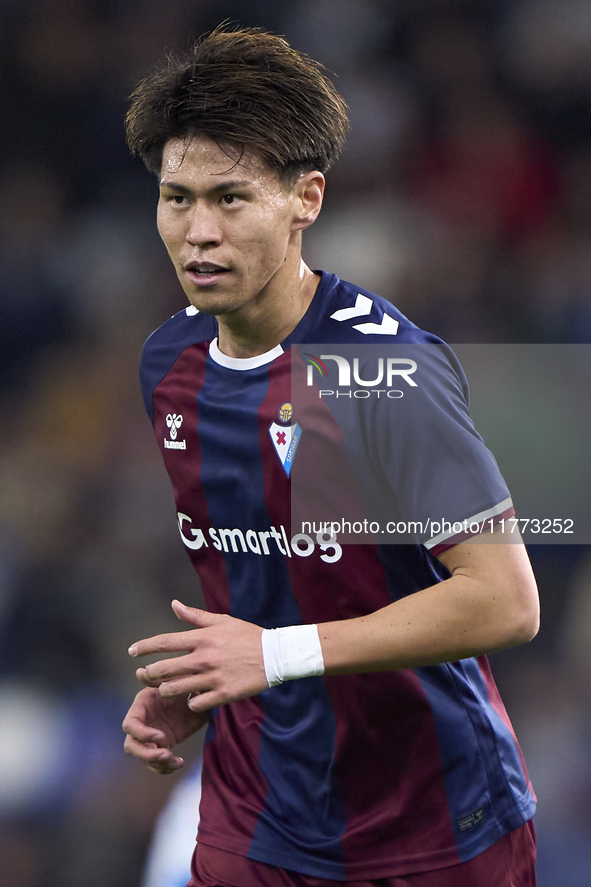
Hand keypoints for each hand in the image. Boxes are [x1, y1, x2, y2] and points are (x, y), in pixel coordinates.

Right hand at [122, 685, 206, 773]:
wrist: (202, 697)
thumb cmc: (187, 685)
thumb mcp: (178, 681)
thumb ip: (162, 679)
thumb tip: (140, 671)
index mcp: (142, 706)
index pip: (129, 724)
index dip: (142, 733)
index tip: (162, 737)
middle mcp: (143, 722)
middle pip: (131, 745)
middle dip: (146, 754)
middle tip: (166, 754)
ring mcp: (150, 736)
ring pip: (142, 757)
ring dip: (156, 763)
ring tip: (175, 761)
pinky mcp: (160, 746)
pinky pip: (156, 763)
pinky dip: (165, 767)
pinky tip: (179, 763)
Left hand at [128, 600, 267, 713]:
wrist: (275, 655)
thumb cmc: (247, 635)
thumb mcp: (222, 621)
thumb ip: (195, 615)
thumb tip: (174, 604)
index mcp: (203, 638)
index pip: (165, 642)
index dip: (144, 647)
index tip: (131, 652)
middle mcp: (204, 657)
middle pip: (164, 669)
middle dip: (149, 674)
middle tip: (145, 676)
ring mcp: (213, 677)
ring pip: (175, 689)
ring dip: (166, 690)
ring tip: (167, 688)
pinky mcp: (223, 694)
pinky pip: (195, 703)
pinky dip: (189, 702)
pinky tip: (191, 698)